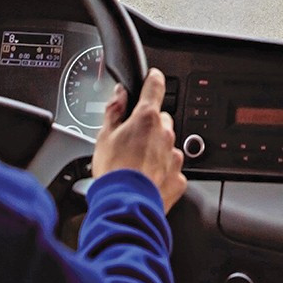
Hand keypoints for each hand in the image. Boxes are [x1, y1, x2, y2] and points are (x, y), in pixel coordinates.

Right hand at [92, 68, 187, 211]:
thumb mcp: (103, 137)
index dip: (153, 79)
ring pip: (167, 144)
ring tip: (136, 165)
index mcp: (146, 118)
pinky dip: (162, 171)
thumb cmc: (112, 173)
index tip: (154, 77)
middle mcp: (165, 133)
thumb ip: (114, 111)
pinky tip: (146, 179)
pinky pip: (172, 167)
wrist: (124, 206)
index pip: (155, 87)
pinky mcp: (179, 176)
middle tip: (132, 140)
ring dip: (156, 149)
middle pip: (161, 120)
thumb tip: (119, 95)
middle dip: (149, 125)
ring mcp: (174, 155)